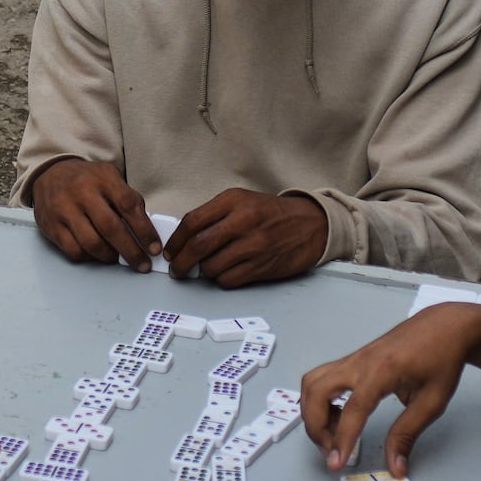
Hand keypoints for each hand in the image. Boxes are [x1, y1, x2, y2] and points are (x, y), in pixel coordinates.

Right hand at [31, 159, 161, 270]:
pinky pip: (74, 250)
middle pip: (110, 228)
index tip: (154, 247)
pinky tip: (97, 253)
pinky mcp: (52, 226)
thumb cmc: (87, 180)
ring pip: (91, 243)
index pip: (128, 205)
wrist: (50, 175)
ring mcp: (64, 209)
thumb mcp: (110, 178)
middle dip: (131, 251)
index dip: (144, 230)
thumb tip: (146, 229)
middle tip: (142, 263)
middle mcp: (82, 191)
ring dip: (110, 256)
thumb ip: (128, 199)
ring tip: (117, 257)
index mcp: (102, 177)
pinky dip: (90, 257)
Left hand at [165, 188, 329, 288]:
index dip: (175, 240)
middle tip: (176, 268)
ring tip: (208, 267)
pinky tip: (226, 272)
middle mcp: (242, 221)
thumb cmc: (272, 214)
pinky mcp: (261, 267)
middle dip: (181, 262)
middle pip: (197, 246)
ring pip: (211, 266)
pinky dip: (221, 279)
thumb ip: (215, 215)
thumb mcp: (243, 201)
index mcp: (234, 201)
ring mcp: (253, 246)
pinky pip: (228, 280)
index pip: (192, 222)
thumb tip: (184, 237)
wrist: (311, 225)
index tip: (170, 250)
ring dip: (204, 271)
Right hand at [299, 302, 478, 472]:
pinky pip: (322, 378)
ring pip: (312, 382)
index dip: (342, 439)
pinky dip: (319, 400)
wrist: (446, 327)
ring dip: (313, 412)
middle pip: (317, 391)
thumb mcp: (431, 403)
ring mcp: (354, 358)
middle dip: (315, 426)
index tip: (336, 463)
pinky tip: (339, 415)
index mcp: (382, 371)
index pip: (353, 409)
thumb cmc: (442, 360)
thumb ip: (407, 435)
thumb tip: (394, 467)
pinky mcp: (353, 359)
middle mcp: (360, 362)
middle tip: (332, 451)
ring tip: (333, 434)